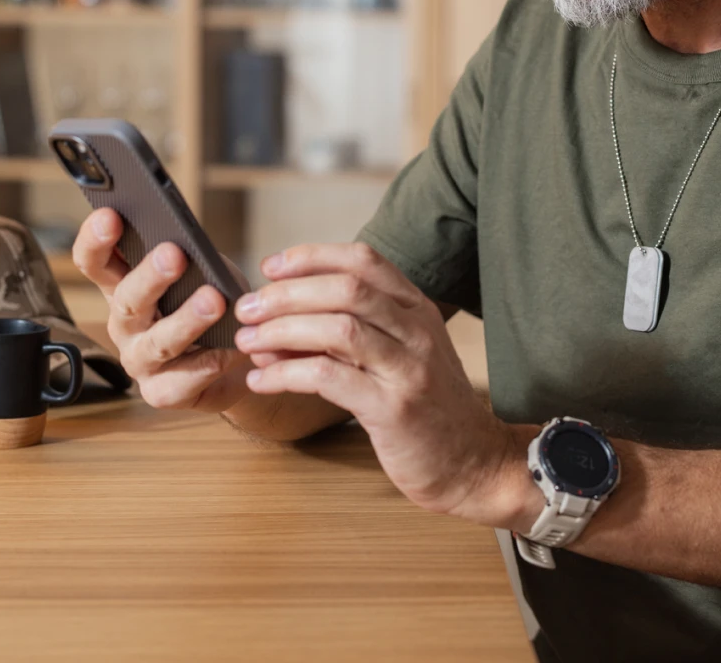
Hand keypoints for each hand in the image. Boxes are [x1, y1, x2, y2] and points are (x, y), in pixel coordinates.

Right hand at [72, 208, 258, 412]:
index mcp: (123, 286)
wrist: (239, 351)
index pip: (95, 262)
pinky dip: (208, 362)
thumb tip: (188, 239)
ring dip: (185, 320)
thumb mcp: (202, 268)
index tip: (109, 215)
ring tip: (212, 300)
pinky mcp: (163, 392)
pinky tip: (228, 348)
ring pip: (158, 342)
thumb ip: (189, 254)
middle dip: (149, 276)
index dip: (96, 240)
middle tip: (173, 254)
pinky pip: (183, 380)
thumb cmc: (211, 298)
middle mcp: (125, 324)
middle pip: (126, 300)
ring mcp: (140, 361)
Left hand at [232, 243, 527, 524]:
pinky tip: (262, 382)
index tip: (271, 267)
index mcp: (417, 307)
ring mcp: (409, 367)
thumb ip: (355, 330)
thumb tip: (282, 317)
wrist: (474, 463)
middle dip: (287, 293)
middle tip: (247, 308)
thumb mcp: (402, 354)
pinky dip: (287, 374)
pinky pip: (331, 377)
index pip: (363, 260)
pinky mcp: (394, 408)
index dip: (311, 257)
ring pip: (338, 326)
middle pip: (346, 287)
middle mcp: (417, 329)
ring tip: (248, 343)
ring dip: (282, 330)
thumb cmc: (429, 408)